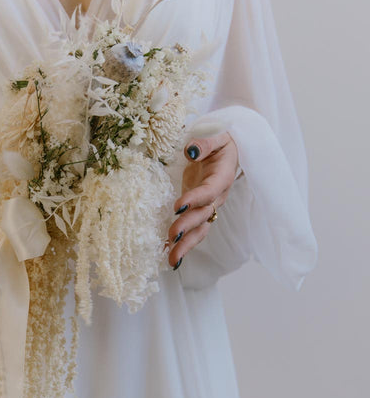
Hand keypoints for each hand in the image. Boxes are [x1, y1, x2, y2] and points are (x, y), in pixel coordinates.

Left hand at [167, 132, 239, 268]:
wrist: (230, 151)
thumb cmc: (222, 142)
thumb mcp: (218, 136)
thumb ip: (205, 143)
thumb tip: (190, 150)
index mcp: (221, 178)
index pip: (209, 192)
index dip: (196, 199)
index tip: (178, 206)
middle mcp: (216, 197)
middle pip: (203, 216)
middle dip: (187, 228)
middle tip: (171, 238)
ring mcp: (208, 206)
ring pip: (199, 230)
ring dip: (185, 245)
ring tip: (171, 261)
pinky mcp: (198, 210)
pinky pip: (191, 229)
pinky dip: (179, 242)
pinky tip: (166, 254)